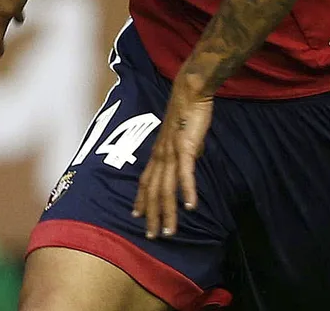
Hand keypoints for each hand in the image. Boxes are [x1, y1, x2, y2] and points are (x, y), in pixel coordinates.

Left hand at [133, 78, 212, 238]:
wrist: (190, 93)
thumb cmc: (187, 112)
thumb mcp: (184, 137)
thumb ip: (186, 150)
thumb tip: (192, 158)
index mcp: (158, 154)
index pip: (146, 182)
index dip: (141, 200)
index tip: (137, 216)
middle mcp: (160, 157)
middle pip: (153, 192)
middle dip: (152, 216)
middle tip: (152, 236)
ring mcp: (171, 154)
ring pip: (167, 189)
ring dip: (168, 212)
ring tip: (170, 231)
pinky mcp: (185, 149)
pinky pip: (185, 175)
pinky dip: (187, 192)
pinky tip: (191, 207)